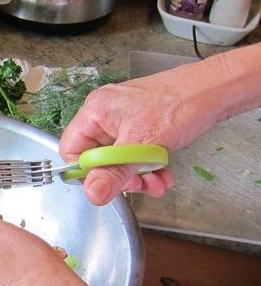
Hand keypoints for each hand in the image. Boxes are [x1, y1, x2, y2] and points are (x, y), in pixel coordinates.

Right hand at [59, 76, 211, 204]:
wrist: (214, 92)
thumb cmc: (179, 105)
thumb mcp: (141, 146)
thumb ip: (114, 173)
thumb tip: (92, 193)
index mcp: (95, 111)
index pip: (71, 150)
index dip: (86, 171)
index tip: (105, 184)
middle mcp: (105, 114)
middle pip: (96, 157)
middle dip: (119, 176)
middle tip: (136, 184)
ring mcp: (123, 120)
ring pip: (117, 159)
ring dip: (136, 176)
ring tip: (155, 182)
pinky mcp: (140, 127)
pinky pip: (133, 154)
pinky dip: (146, 167)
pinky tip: (162, 174)